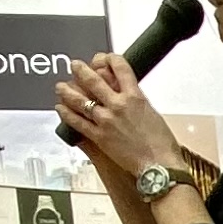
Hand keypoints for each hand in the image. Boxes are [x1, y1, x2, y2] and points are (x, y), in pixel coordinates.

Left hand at [56, 55, 179, 176]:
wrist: (159, 165)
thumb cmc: (162, 144)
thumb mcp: (153, 114)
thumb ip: (137, 103)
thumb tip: (128, 98)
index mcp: (136, 97)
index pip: (120, 68)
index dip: (110, 59)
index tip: (106, 57)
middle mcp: (118, 105)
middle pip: (94, 80)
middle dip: (81, 70)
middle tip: (75, 65)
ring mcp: (106, 120)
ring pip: (80, 100)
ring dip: (67, 91)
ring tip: (60, 86)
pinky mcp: (99, 137)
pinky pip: (77, 122)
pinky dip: (66, 114)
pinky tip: (60, 108)